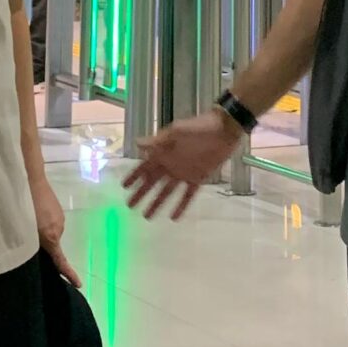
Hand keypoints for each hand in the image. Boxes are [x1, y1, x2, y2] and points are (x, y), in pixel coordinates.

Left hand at [30, 167, 79, 285]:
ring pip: (50, 232)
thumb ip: (30, 243)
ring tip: (25, 220)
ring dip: (40, 231)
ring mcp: (59, 217)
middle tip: (24, 239)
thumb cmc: (23, 204)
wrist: (30, 176)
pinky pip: (50, 222)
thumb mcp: (23, 227)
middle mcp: (59, 228)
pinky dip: (42, 222)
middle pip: (52, 245)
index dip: (69, 273)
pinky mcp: (56, 209)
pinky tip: (31, 212)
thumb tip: (32, 251)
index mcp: (51, 236)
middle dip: (41, 245)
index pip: (61, 260)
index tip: (79, 283)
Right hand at [122, 108, 242, 220]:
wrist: (223, 131)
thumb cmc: (198, 128)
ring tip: (146, 216)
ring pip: (166, 191)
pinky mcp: (197, 178)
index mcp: (164, 152)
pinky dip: (181, 206)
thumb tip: (136, 143)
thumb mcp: (176, 132)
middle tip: (130, 206)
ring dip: (157, 203)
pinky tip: (174, 218)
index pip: (145, 167)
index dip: (134, 176)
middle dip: (141, 193)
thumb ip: (158, 140)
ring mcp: (183, 173)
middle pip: (152, 182)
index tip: (123, 187)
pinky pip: (187, 195)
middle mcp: (171, 164)